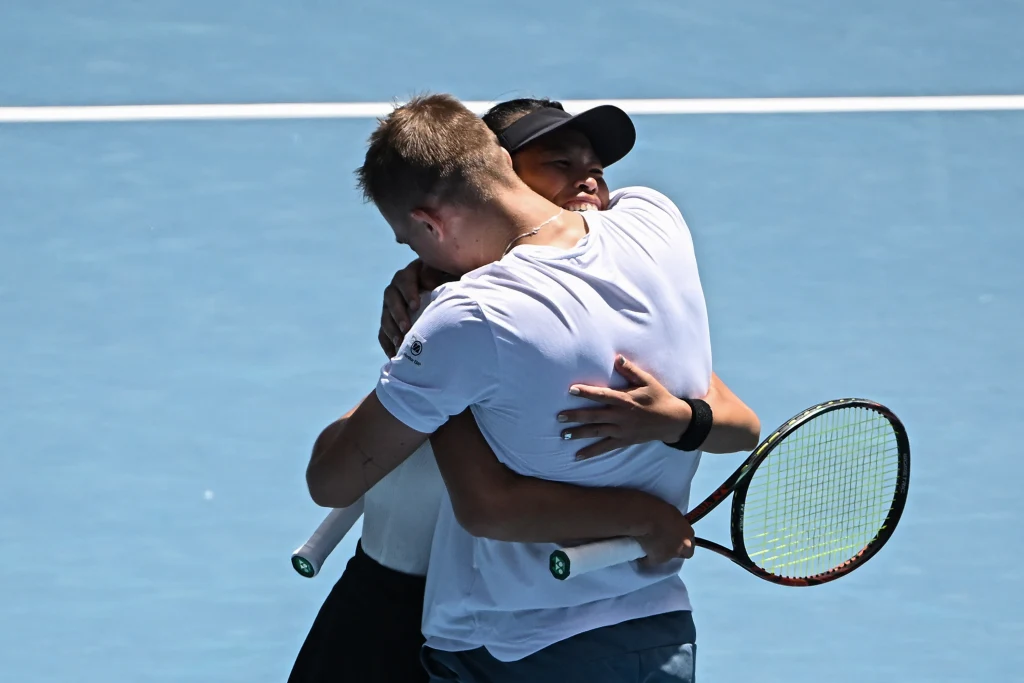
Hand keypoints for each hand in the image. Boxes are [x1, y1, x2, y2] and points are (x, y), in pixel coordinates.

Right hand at [378, 259, 453, 355]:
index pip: (404, 279)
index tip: (415, 306)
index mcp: (414, 273)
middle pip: (391, 297)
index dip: (408, 292)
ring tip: (400, 344)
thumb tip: (428, 283)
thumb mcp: (452, 277)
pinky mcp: (392, 321)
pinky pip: (383, 332)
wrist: (457, 300)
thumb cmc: (457, 284)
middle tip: (406, 328)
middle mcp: (399, 287)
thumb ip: (442, 275)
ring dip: (391, 330)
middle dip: (398, 313)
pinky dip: (387, 343)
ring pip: (386, 315)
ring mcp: (394, 305)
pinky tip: (393, 355)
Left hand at [557, 355, 692, 458]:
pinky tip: (578, 456)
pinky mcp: (624, 441)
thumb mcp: (647, 381)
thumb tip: (617, 358)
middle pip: (594, 416)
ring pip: (597, 432)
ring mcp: (622, 430)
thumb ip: (631, 370)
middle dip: (576, 416)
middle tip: (559, 417)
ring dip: (579, 434)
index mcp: (625, 400)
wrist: (673, 421)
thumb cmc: (659, 397)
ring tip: (563, 435)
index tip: (571, 390)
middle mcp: (621, 416)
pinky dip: (591, 452)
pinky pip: (605, 447)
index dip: (586, 392)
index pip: (602, 395)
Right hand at [636, 501, 694, 564]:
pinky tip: (641, 551)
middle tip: (666, 543)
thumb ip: (677, 525)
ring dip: (661, 553)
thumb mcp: (674, 514)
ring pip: (667, 557)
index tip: (676, 538)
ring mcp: (669, 555)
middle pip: (683, 553)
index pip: (691, 544)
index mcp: (688, 534)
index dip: (683, 541)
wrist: (646, 517)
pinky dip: (646, 558)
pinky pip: (651, 561)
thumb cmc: (659, 509)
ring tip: (651, 545)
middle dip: (677, 549)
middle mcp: (682, 547)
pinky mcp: (655, 560)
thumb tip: (673, 528)